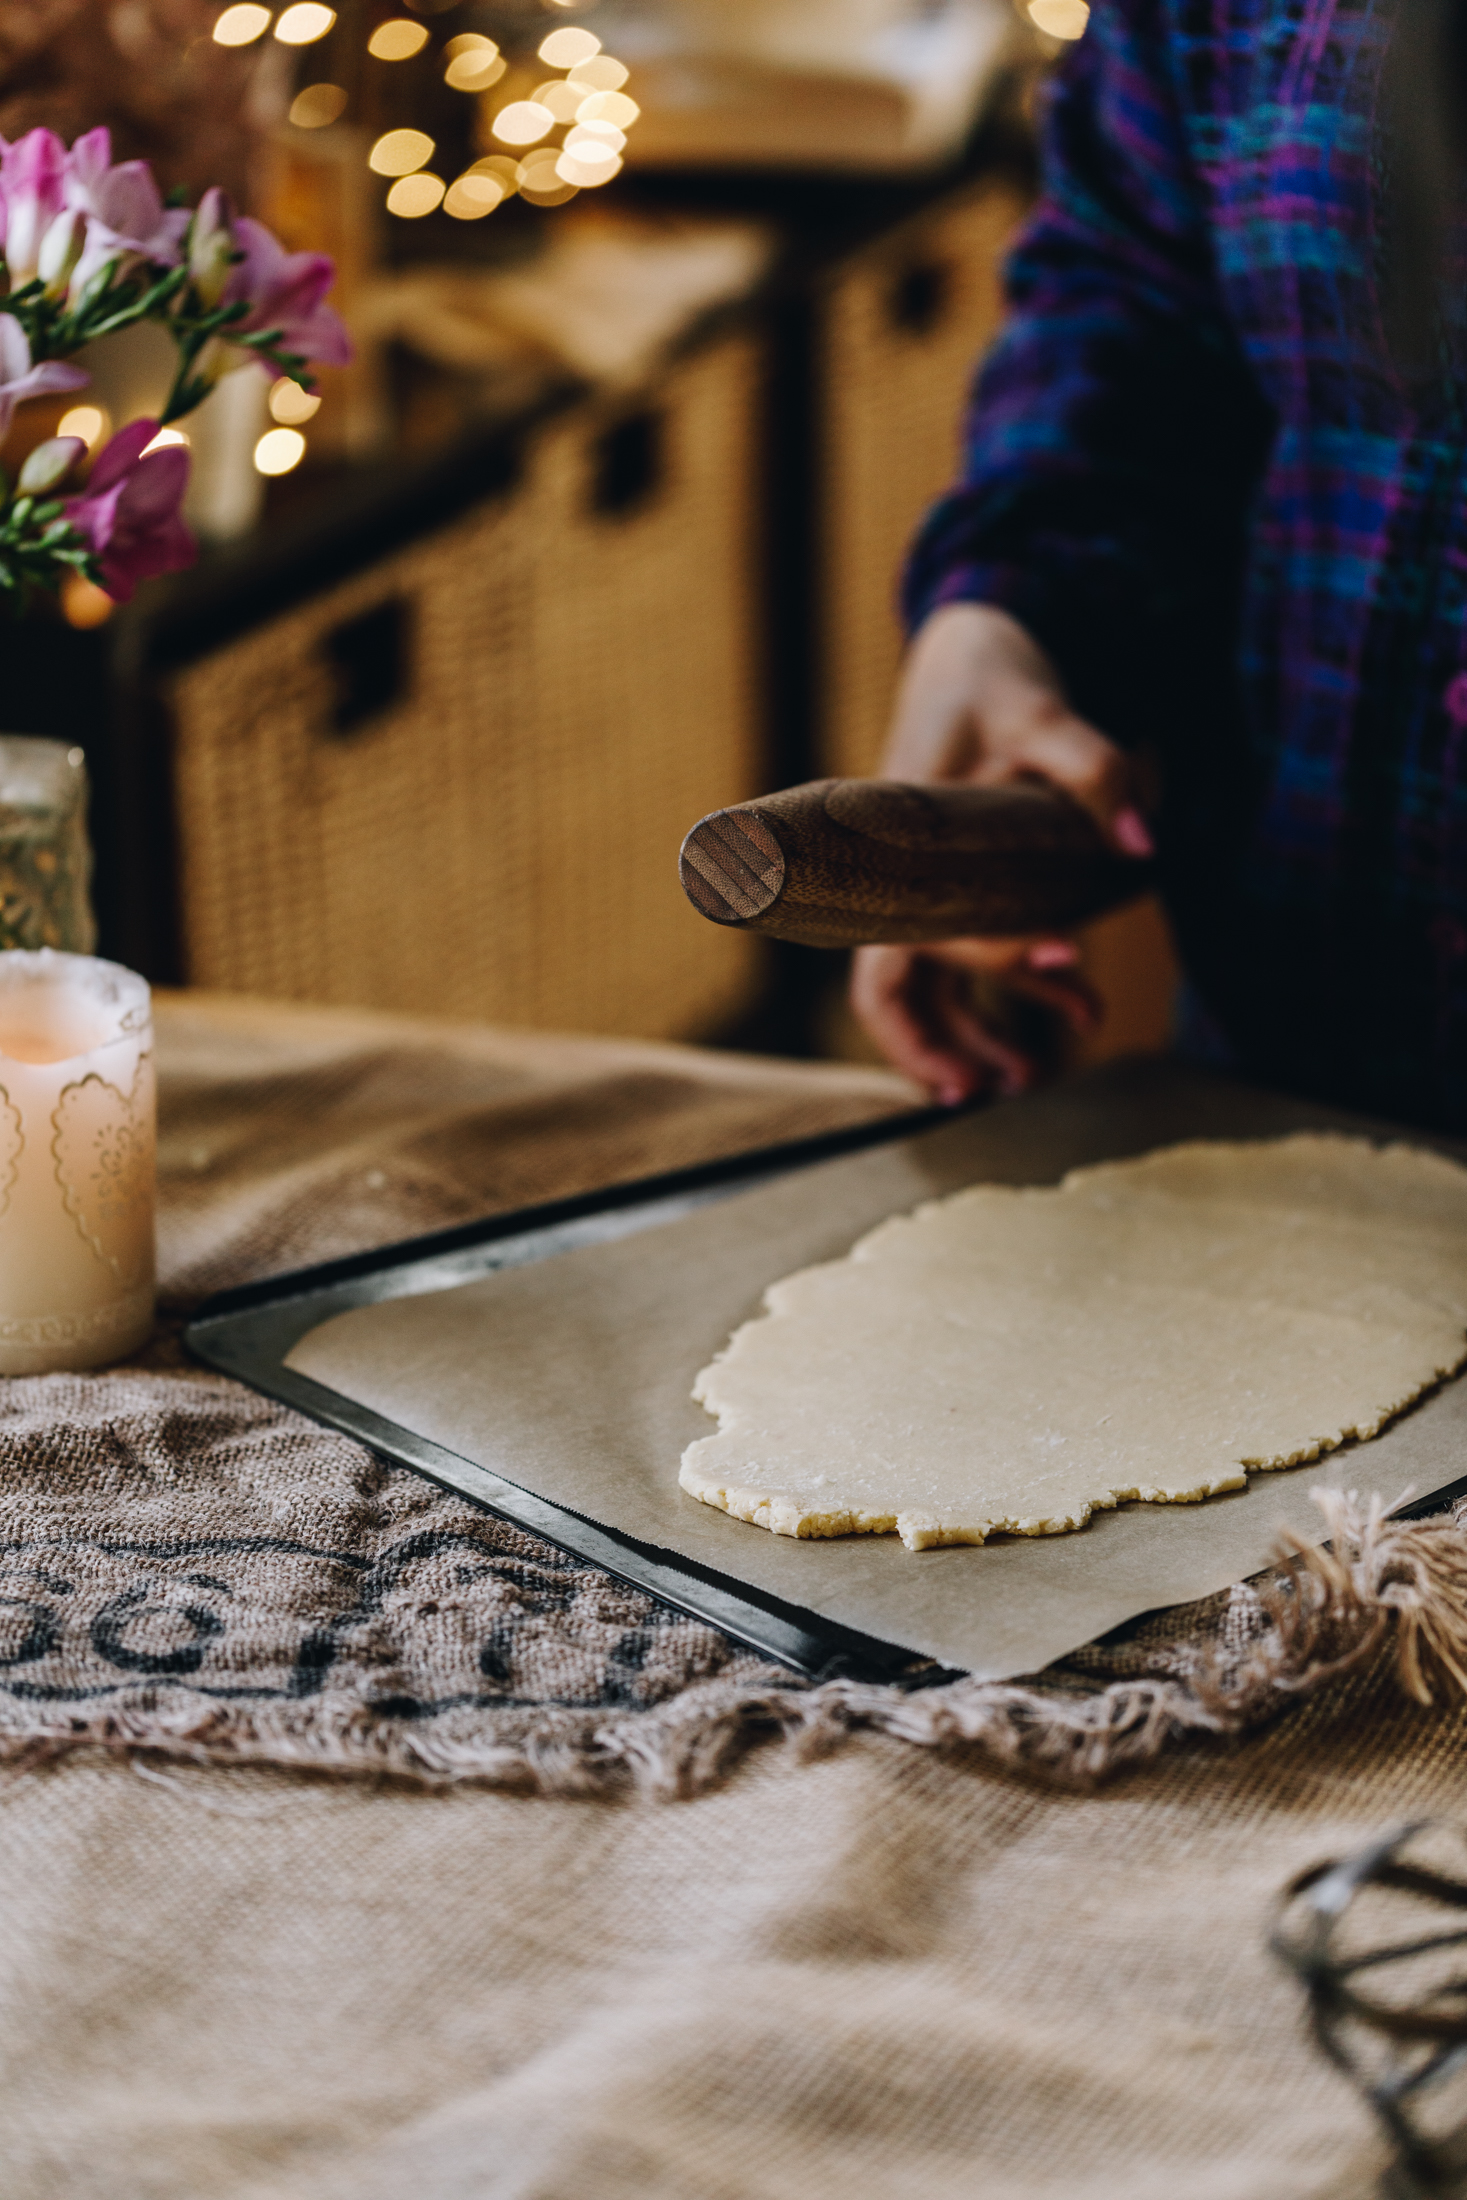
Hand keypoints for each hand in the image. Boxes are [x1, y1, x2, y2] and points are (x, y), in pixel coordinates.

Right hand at [849, 603, 1153, 1102]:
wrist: (966, 653)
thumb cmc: (989, 680)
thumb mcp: (1042, 709)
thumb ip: (1091, 769)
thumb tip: (1142, 848)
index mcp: (894, 844)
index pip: (927, 930)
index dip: (994, 956)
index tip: (1068, 963)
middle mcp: (891, 881)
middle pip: (894, 988)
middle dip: (948, 1044)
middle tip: (1018, 1082)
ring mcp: (913, 894)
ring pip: (923, 990)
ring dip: (969, 1038)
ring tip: (1030, 1078)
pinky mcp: (943, 895)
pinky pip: (952, 969)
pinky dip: (991, 1003)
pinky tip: (1048, 1029)